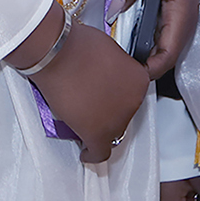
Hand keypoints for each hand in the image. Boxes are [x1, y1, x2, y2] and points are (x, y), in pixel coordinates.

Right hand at [7, 2, 149, 163]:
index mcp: (140, 79)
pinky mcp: (97, 135)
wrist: (59, 54)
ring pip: (110, 132)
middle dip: (108, 110)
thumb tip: (107, 76)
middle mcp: (133, 101)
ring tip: (83, 119)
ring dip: (99, 127)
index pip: (133, 94)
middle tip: (92, 103)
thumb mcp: (110, 50)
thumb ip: (116, 68)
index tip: (109, 97)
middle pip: (123, 114)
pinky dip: (91, 154)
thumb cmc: (79, 46)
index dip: (119, 95)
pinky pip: (99, 153)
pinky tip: (86, 153)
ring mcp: (117, 120)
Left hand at [113, 0, 199, 79]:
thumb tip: (114, 11)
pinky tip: (134, 39)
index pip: (167, 55)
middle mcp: (185, 22)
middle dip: (145, 66)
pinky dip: (150, 44)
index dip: (149, 69)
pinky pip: (165, 38)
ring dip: (147, 55)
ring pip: (166, 49)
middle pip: (165, 57)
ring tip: (125, 56)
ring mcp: (183, 21)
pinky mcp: (177, 17)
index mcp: (180, 13)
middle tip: (121, 66)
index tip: (130, 74)